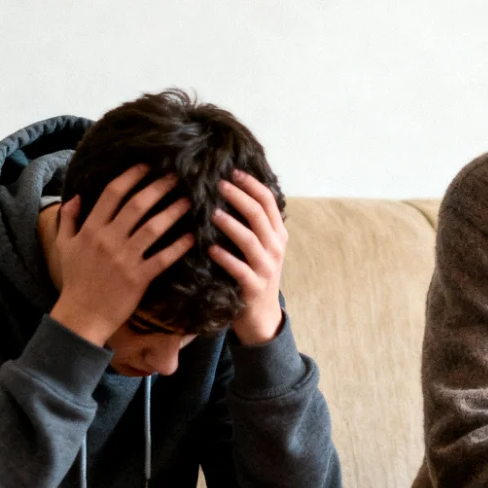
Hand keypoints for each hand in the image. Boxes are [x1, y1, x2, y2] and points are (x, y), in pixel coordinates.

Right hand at [49, 167, 192, 346]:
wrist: (81, 315)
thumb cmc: (75, 280)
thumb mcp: (64, 246)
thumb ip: (68, 219)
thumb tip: (76, 196)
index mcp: (91, 229)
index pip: (113, 194)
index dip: (131, 176)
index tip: (148, 165)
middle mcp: (108, 239)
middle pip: (137, 205)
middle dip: (159, 187)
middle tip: (178, 175)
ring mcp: (124, 259)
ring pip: (153, 228)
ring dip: (173, 211)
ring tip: (190, 200)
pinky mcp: (138, 278)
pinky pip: (162, 258)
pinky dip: (178, 246)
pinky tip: (192, 236)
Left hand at [209, 170, 287, 344]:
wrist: (261, 316)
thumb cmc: (254, 274)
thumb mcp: (261, 247)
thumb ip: (252, 224)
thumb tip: (229, 190)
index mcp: (278, 234)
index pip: (268, 201)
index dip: (251, 184)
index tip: (232, 171)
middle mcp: (275, 248)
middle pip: (258, 215)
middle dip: (238, 197)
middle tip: (217, 183)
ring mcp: (266, 268)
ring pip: (250, 239)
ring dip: (230, 224)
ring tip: (212, 213)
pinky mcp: (253, 287)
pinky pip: (239, 269)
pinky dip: (225, 257)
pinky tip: (210, 248)